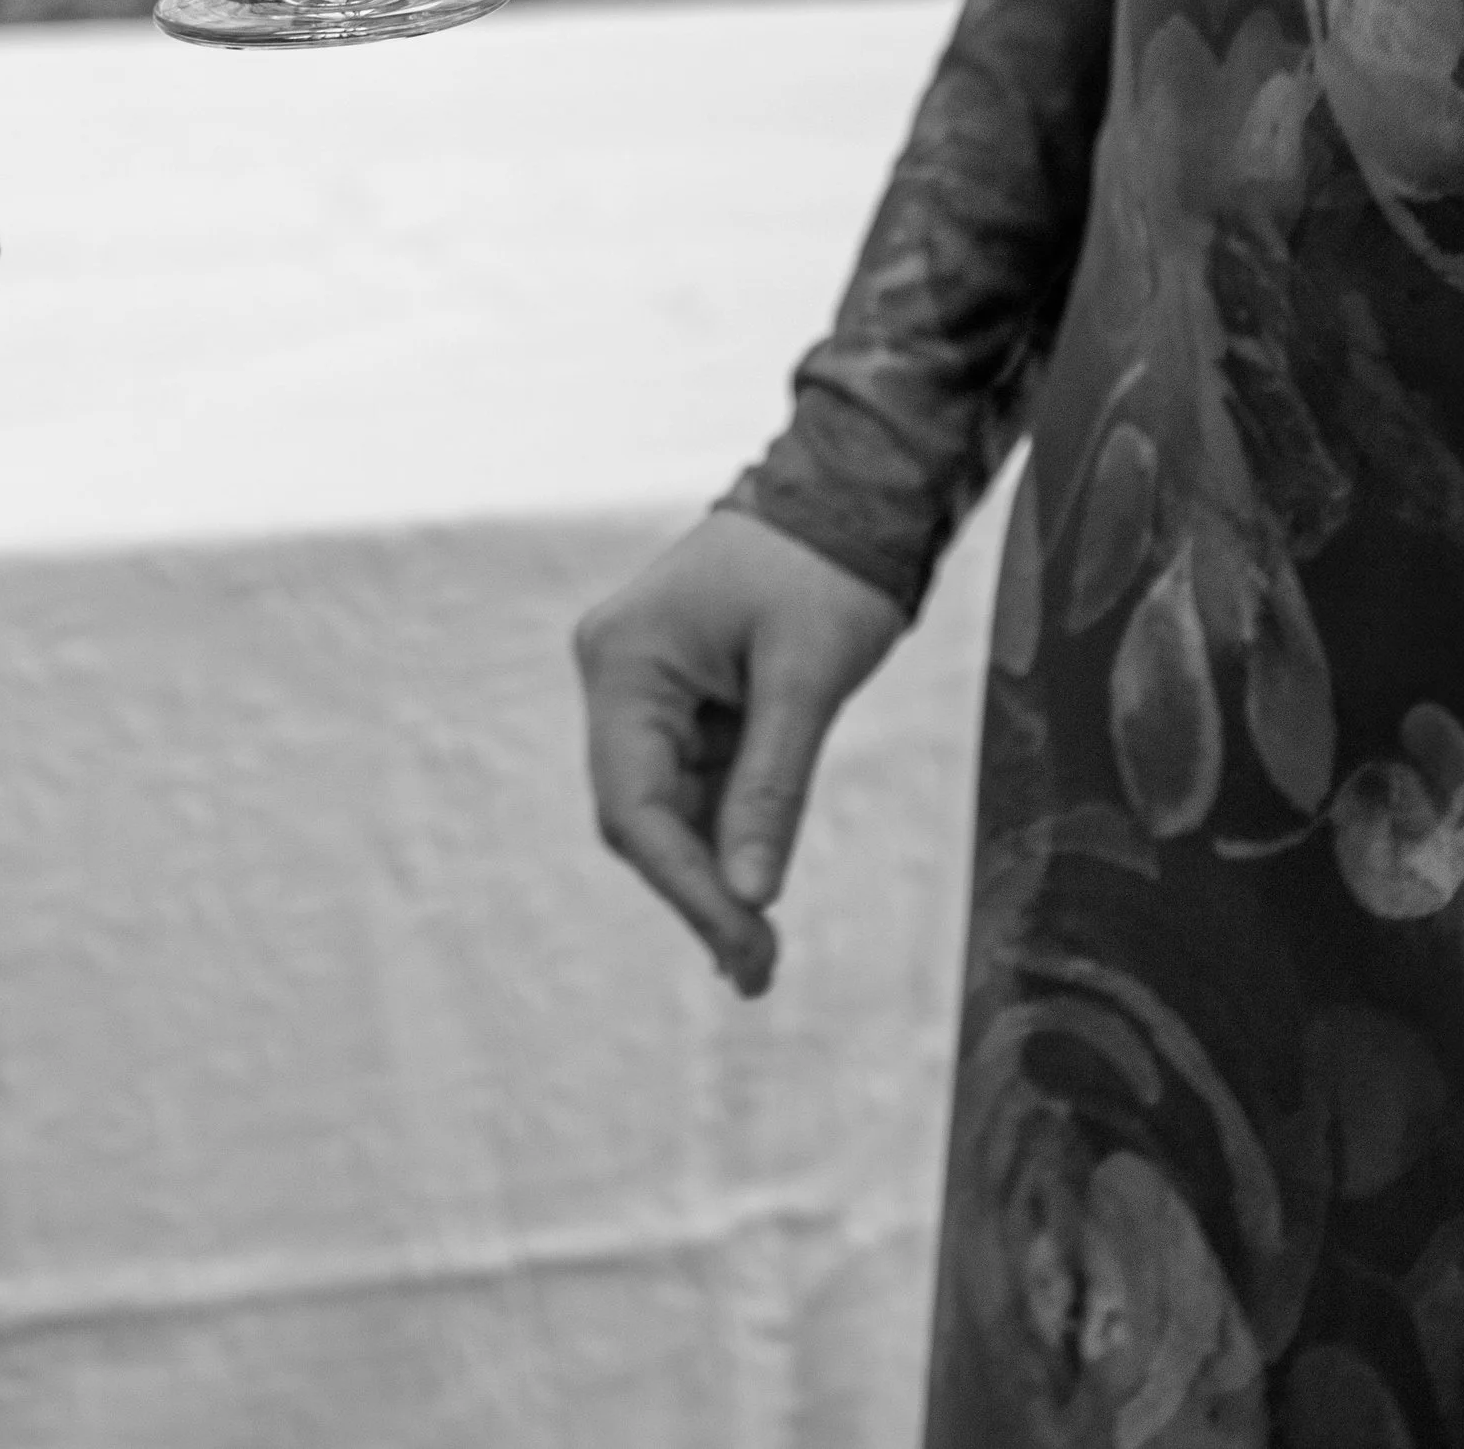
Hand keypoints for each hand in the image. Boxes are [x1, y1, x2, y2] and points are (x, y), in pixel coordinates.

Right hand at [575, 510, 900, 995]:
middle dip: (698, 892)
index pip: (635, 804)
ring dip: (711, 873)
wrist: (847, 493)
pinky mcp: (678, 694)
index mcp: (626, 660)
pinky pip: (690, 782)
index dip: (688, 889)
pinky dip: (723, 834)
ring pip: (663, 807)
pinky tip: (754, 891)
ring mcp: (643, 684)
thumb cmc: (828, 569)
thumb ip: (771, 788)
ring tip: (762, 955)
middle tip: (760, 971)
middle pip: (639, 813)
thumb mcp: (808, 679)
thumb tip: (752, 899)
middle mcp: (616, 673)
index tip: (748, 952)